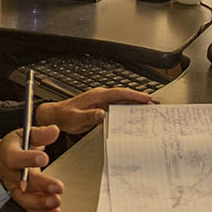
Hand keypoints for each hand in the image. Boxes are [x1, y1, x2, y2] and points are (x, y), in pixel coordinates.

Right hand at [0, 124, 64, 211]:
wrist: (1, 160)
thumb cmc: (15, 147)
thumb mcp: (25, 135)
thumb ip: (40, 134)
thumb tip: (54, 130)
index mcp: (9, 155)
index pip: (16, 158)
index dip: (29, 158)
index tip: (44, 158)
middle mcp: (11, 174)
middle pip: (23, 182)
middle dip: (42, 185)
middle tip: (58, 186)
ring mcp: (15, 189)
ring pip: (26, 199)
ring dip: (42, 202)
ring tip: (56, 201)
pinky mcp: (21, 199)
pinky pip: (30, 209)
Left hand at [34, 87, 156, 134]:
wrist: (55, 116)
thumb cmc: (65, 116)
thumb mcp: (76, 118)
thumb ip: (89, 116)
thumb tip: (102, 114)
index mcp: (98, 96)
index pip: (120, 93)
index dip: (134, 95)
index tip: (147, 99)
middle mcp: (101, 96)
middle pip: (125, 96)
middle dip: (140, 99)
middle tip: (155, 105)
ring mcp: (102, 101)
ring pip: (123, 101)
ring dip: (136, 104)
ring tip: (150, 109)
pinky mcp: (101, 107)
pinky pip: (118, 107)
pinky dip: (128, 109)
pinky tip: (135, 115)